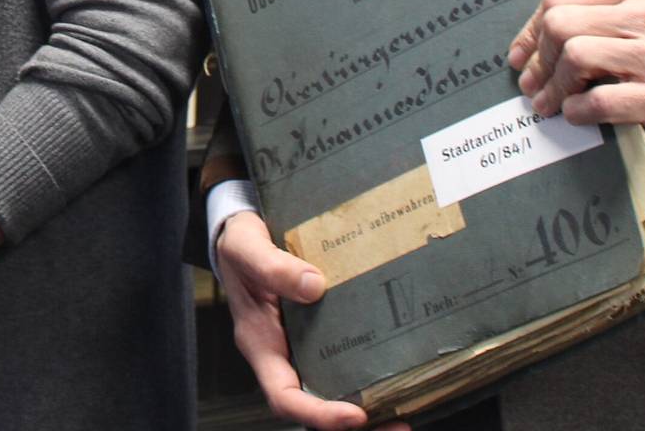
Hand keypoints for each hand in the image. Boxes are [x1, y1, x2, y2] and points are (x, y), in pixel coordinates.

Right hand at [214, 212, 405, 430]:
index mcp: (260, 344)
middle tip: (399, 427)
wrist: (240, 233)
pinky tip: (399, 372)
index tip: (354, 415)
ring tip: (406, 414)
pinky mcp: (320, 334)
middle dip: (355, 426)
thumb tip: (316, 286)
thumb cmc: (238, 244)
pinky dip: (369, 374)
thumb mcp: (246, 247)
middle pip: (315, 406)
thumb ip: (274, 266)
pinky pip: (344, 362)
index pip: (284, 396)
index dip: (318, 413)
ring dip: (370, 407)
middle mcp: (282, 355)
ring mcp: (302, 347)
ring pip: (333, 390)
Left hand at [506, 0, 644, 147]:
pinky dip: (578, 110)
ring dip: (554, 87)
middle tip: (533, 85)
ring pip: (576, 56)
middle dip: (539, 59)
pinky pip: (600, 100)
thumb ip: (598, 18)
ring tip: (550, 104)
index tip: (520, 56)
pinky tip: (578, 114)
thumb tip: (532, 44)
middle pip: (561, 24)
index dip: (530, 31)